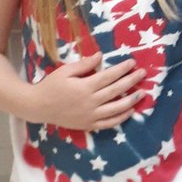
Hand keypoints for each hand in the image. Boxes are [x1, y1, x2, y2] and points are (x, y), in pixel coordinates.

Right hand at [29, 52, 146, 130]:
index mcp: (85, 87)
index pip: (109, 76)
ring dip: (131, 101)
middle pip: (116, 91)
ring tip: (142, 94)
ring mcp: (90, 115)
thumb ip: (84, 65)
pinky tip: (130, 111)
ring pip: (116, 109)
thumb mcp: (65, 71)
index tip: (133, 63)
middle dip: (131, 81)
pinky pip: (109, 123)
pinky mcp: (89, 125)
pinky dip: (121, 118)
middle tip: (143, 74)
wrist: (38, 107)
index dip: (122, 69)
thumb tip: (100, 56)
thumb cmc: (50, 86)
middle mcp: (90, 102)